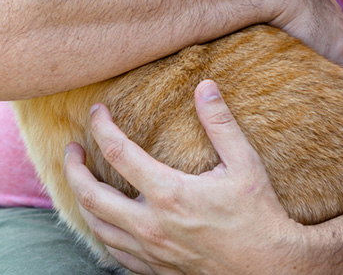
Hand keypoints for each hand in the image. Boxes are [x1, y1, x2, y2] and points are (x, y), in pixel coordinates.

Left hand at [63, 80, 304, 273]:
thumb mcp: (245, 164)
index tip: (96, 111)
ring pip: (97, 227)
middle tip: (72, 149)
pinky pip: (114, 253)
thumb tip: (205, 87)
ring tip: (81, 181)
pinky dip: (102, 231)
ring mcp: (151, 252)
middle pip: (91, 195)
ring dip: (82, 201)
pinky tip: (106, 219)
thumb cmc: (259, 216)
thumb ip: (221, 124)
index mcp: (169, 194)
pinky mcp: (155, 270)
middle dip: (73, 169)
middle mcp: (152, 226)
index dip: (101, 126)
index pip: (118, 152)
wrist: (270, 270)